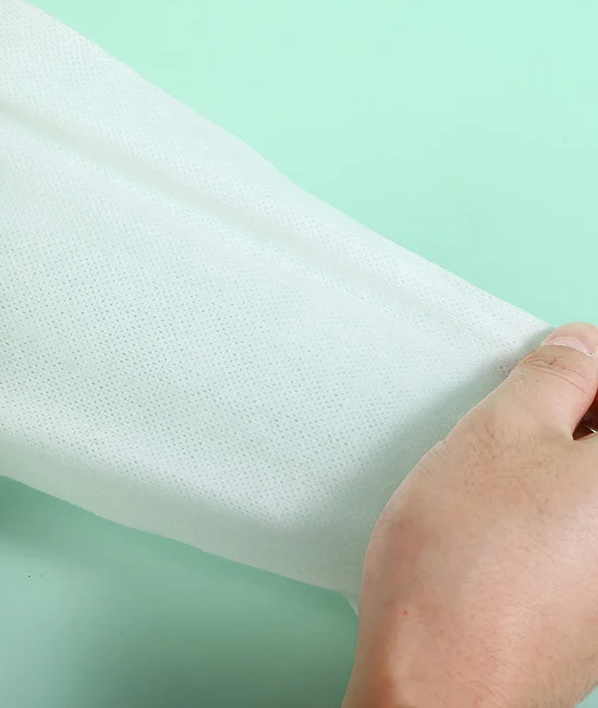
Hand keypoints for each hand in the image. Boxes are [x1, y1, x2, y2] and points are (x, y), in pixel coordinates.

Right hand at [343, 323, 597, 707]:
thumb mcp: (499, 433)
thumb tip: (581, 347)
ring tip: (490, 481)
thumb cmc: (466, 559)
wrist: (439, 682)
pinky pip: (578, 537)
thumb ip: (553, 378)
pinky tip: (492, 530)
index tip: (551, 363)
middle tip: (510, 420)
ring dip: (550, 466)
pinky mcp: (595, 614)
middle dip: (569, 416)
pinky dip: (543, 514)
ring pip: (588, 490)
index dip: (588, 366)